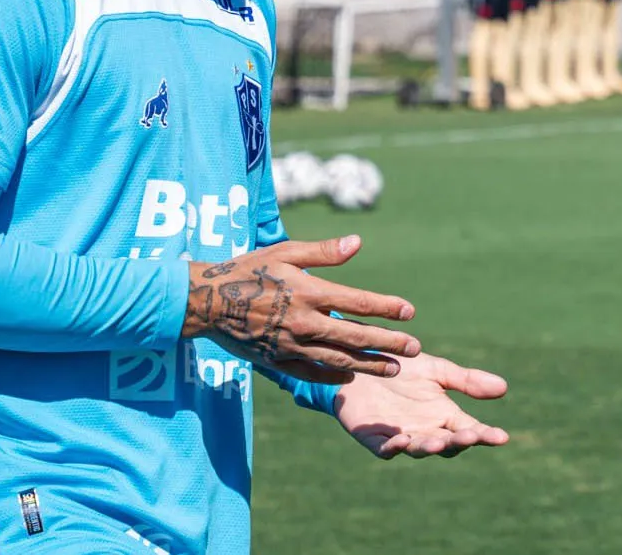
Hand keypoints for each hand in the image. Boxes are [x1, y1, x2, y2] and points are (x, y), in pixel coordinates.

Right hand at [184, 235, 418, 384]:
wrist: (205, 300)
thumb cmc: (249, 269)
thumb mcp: (285, 252)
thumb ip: (323, 252)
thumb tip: (358, 243)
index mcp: (309, 292)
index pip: (358, 302)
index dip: (387, 308)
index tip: (410, 312)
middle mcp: (303, 322)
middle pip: (355, 337)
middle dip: (388, 344)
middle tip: (415, 348)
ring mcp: (290, 345)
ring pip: (337, 360)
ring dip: (369, 366)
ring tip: (394, 369)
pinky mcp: (276, 360)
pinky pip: (310, 372)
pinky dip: (332, 377)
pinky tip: (350, 378)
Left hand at [336, 351, 511, 458]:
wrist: (360, 362)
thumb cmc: (401, 367)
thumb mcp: (437, 369)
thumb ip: (466, 380)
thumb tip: (504, 387)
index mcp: (444, 415)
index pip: (470, 429)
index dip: (485, 435)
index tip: (502, 437)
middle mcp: (425, 430)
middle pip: (447, 443)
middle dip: (459, 441)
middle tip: (471, 436)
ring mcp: (400, 435)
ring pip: (419, 448)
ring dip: (429, 447)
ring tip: (440, 441)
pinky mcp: (373, 437)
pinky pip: (384, 449)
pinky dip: (393, 448)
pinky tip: (402, 441)